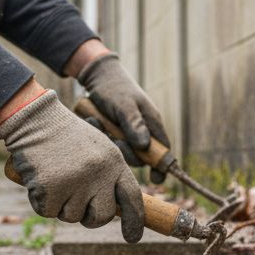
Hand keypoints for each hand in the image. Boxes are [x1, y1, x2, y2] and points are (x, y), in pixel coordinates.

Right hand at [0, 91, 144, 241]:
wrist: (34, 119)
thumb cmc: (65, 135)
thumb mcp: (97, 148)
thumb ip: (109, 176)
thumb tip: (116, 210)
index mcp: (114, 162)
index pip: (132, 198)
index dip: (135, 221)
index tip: (132, 238)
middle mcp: (99, 174)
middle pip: (101, 217)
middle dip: (90, 218)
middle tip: (77, 204)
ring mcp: (75, 183)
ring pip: (72, 216)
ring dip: (62, 206)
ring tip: (56, 178)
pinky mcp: (50, 190)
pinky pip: (48, 212)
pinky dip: (42, 202)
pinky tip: (40, 180)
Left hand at [77, 53, 170, 182]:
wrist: (95, 76)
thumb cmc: (114, 87)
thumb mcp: (124, 104)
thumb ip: (134, 124)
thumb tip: (144, 146)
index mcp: (151, 124)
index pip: (162, 151)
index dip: (161, 166)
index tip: (155, 178)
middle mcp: (141, 132)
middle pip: (139, 156)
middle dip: (126, 152)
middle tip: (115, 140)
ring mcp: (125, 135)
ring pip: (122, 152)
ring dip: (109, 142)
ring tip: (99, 122)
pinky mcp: (111, 135)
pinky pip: (107, 144)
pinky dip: (99, 135)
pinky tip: (92, 120)